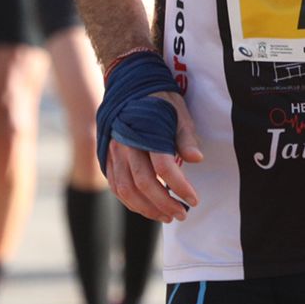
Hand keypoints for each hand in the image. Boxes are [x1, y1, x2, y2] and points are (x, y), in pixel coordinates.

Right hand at [105, 93, 203, 222]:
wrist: (129, 87)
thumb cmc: (159, 101)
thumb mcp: (178, 112)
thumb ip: (186, 137)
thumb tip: (197, 159)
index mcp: (145, 131)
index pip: (164, 167)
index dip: (180, 187)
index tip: (194, 200)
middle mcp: (126, 143)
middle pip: (143, 182)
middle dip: (163, 203)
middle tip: (181, 214)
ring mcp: (113, 152)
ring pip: (126, 189)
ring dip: (147, 208)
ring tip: (167, 216)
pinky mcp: (107, 159)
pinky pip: (116, 187)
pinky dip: (131, 202)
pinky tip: (148, 208)